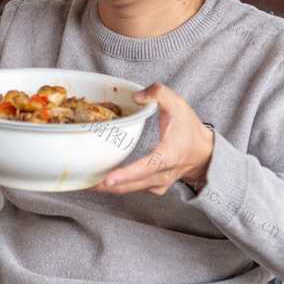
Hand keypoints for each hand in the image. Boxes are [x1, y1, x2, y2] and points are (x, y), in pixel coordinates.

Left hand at [88, 83, 213, 195]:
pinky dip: (114, 186)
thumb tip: (137, 96)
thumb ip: (159, 93)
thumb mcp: (178, 104)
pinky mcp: (152, 187)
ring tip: (82, 182)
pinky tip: (97, 180)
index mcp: (169, 154)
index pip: (147, 167)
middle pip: (130, 185)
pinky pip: (130, 189)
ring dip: (105, 188)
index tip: (107, 179)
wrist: (203, 152)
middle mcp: (163, 174)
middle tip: (80, 182)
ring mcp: (158, 184)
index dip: (127, 174)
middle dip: (104, 185)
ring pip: (128, 190)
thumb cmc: (189, 128)